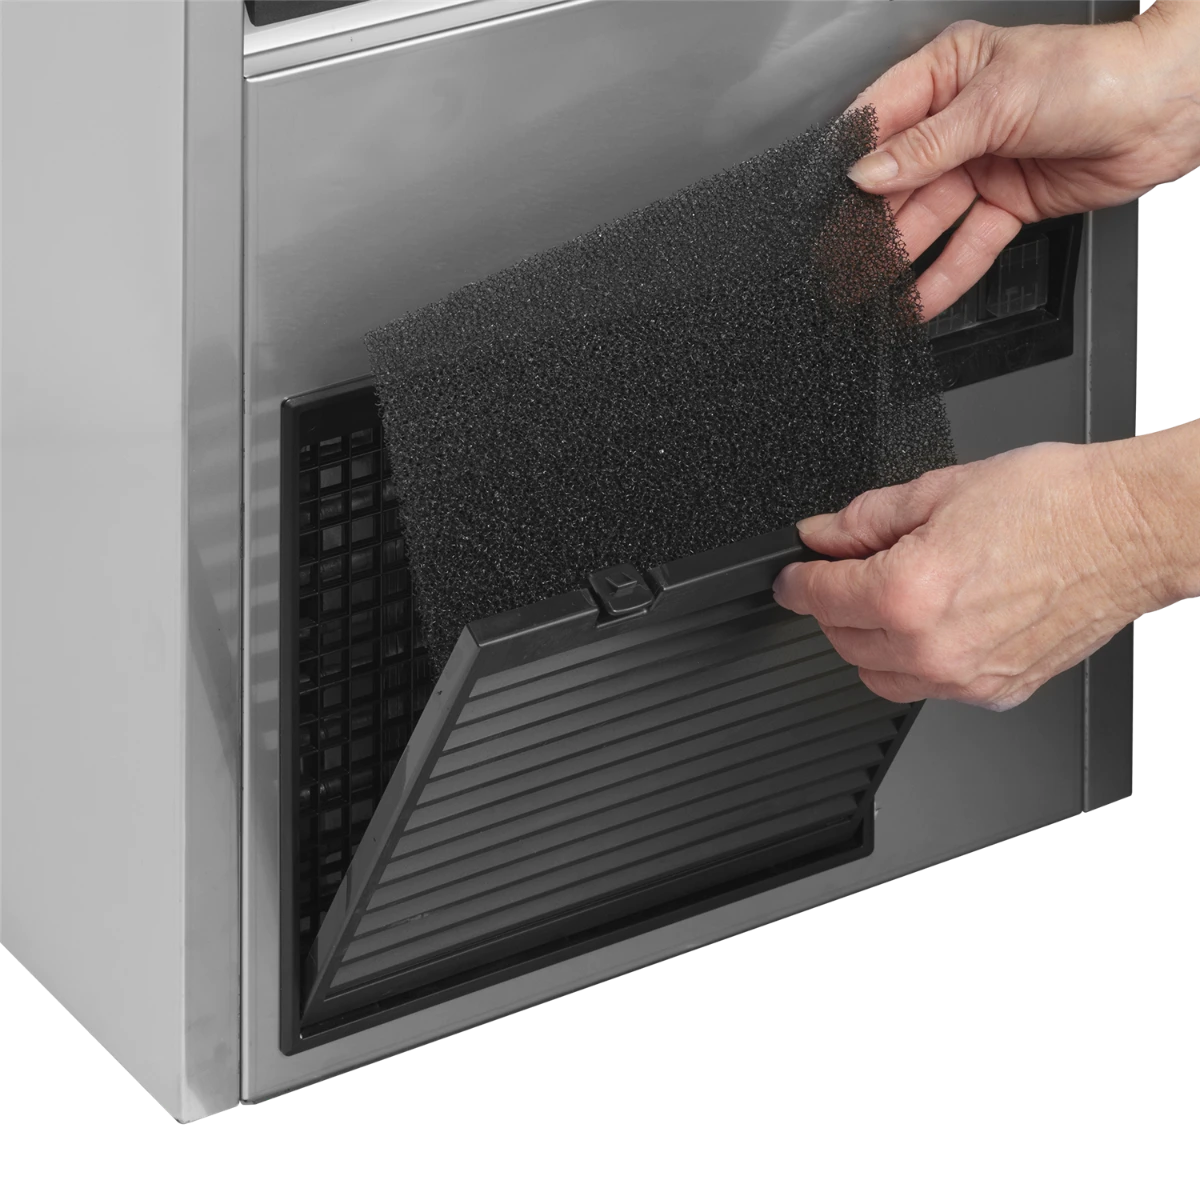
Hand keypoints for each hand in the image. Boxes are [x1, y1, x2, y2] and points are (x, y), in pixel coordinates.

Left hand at [772, 438, 1187, 710]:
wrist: (1130, 529)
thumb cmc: (1053, 503)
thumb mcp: (938, 490)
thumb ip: (863, 520)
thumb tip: (821, 535)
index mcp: (908, 592)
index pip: (819, 597)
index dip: (796, 581)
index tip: (792, 576)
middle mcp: (932, 647)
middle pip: (841, 639)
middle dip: (835, 604)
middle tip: (855, 568)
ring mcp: (965, 678)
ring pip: (877, 673)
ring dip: (869, 639)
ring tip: (899, 594)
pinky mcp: (996, 691)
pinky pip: (928, 686)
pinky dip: (916, 659)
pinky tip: (938, 620)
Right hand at [845, 7, 1199, 317]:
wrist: (1167, 108)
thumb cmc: (1095, 75)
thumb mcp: (997, 101)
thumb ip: (927, 145)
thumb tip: (867, 173)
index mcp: (947, 74)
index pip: (879, 121)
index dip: (849, 162)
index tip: (820, 202)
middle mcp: (958, 122)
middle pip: (897, 182)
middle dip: (866, 225)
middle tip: (835, 263)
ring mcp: (981, 166)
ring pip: (926, 221)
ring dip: (896, 260)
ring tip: (862, 292)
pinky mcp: (1006, 205)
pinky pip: (966, 247)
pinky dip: (943, 278)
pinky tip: (914, 303)